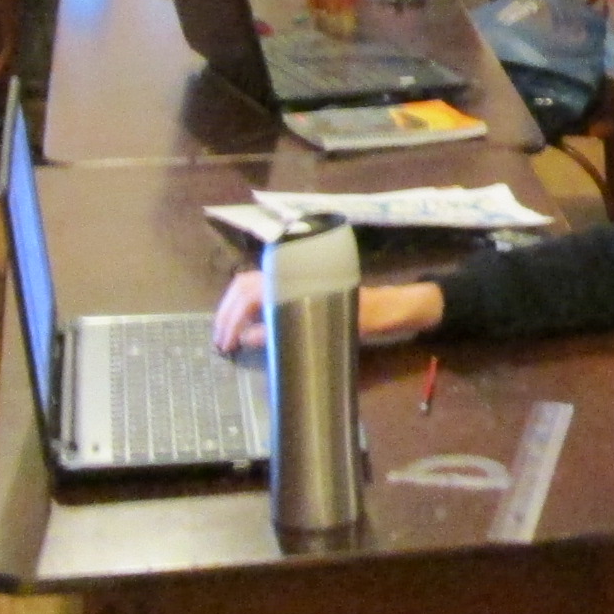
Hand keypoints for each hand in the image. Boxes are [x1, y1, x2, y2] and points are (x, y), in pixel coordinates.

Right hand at [212, 272, 440, 352]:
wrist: (392, 308)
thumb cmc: (365, 317)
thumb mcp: (328, 328)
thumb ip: (285, 331)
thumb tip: (247, 337)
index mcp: (296, 277)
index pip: (251, 293)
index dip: (232, 318)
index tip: (226, 343)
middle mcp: (291, 271)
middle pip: (244, 285)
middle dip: (227, 312)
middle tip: (220, 341)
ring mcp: (294, 276)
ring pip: (251, 284)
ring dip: (234, 307)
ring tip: (227, 334)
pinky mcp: (299, 284)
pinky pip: (265, 288)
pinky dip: (248, 304)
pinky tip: (246, 325)